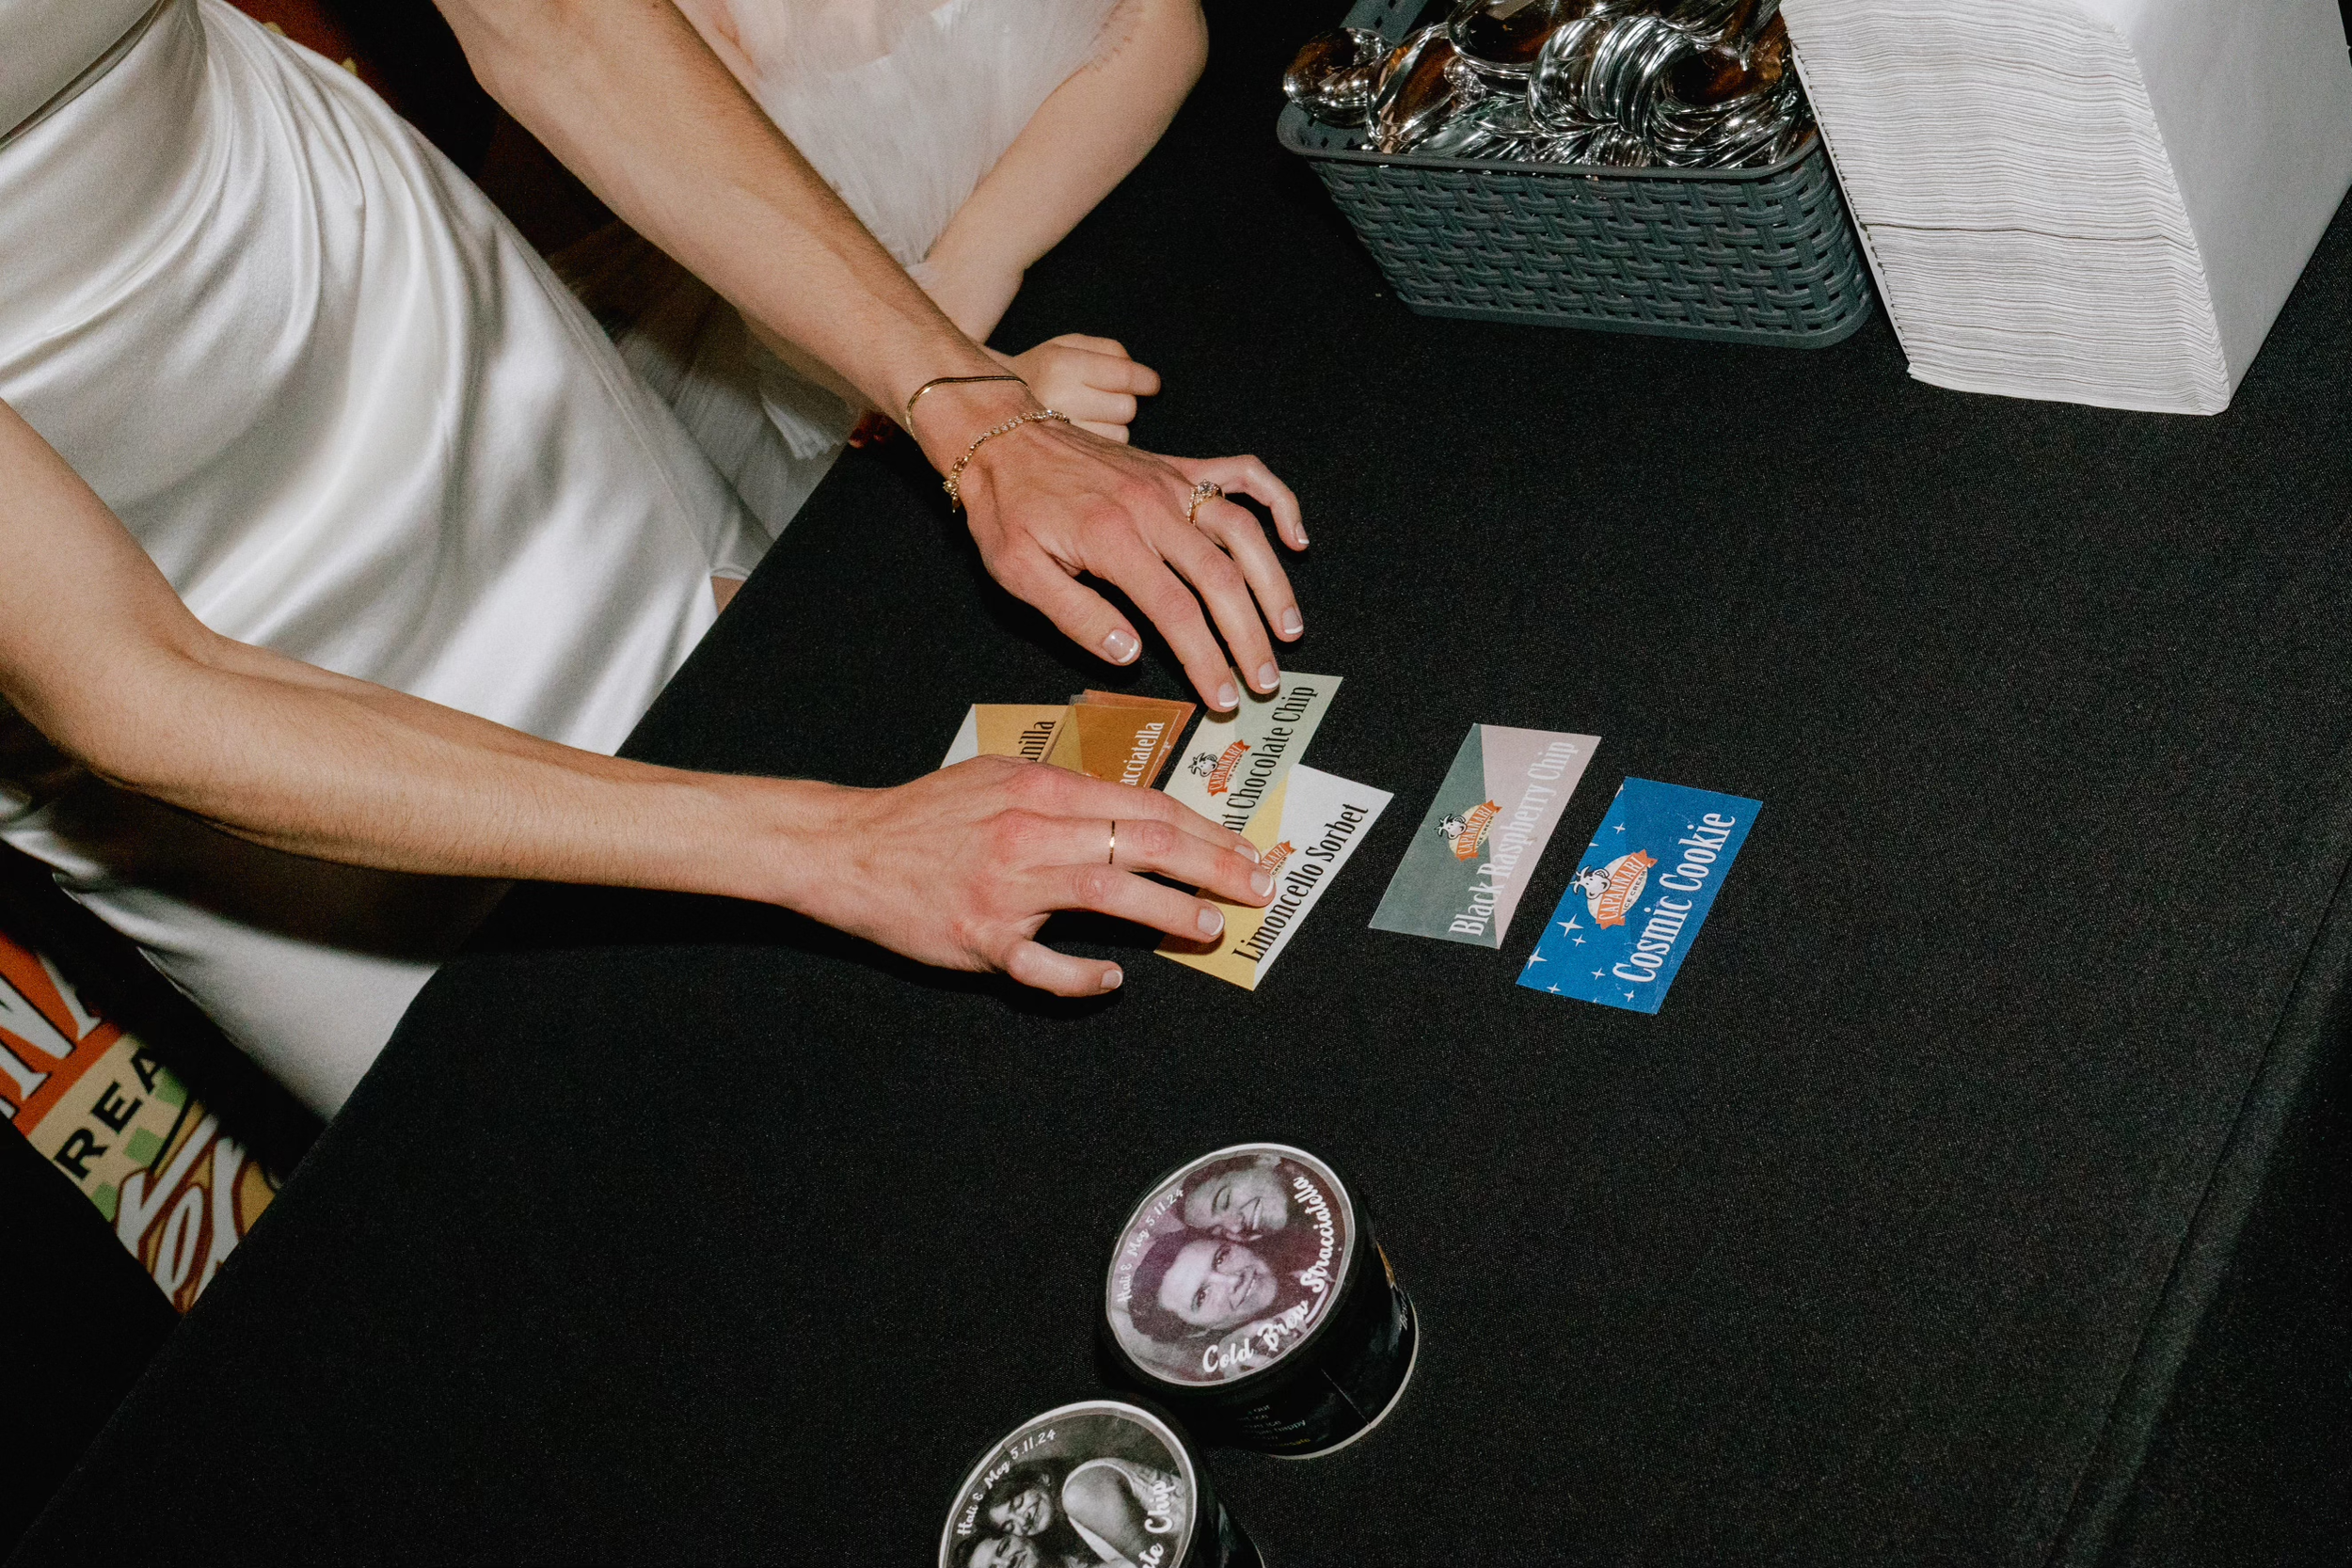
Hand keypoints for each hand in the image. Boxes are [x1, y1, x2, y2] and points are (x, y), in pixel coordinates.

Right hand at [788, 758, 1275, 995]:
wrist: (849, 848)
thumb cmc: (928, 815)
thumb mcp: (999, 778)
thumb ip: (1066, 793)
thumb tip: (1134, 811)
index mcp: (1042, 789)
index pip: (1145, 804)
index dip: (1206, 829)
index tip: (1247, 850)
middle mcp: (1031, 831)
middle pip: (1143, 842)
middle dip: (1213, 865)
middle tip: (1258, 887)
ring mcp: (1007, 886)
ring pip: (1109, 894)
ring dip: (1169, 911)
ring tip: (1209, 926)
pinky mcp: (981, 936)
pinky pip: (1045, 965)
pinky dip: (1084, 977)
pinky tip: (1113, 981)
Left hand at [931, 394, 1308, 711]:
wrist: (1000, 435)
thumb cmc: (1006, 507)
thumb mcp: (1018, 572)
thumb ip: (1076, 616)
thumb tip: (1131, 654)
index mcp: (1112, 539)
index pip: (1176, 611)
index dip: (1206, 658)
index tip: (1223, 695)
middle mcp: (1152, 508)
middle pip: (1220, 578)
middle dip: (1250, 635)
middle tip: (1265, 679)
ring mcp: (1171, 483)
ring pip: (1243, 532)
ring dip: (1273, 583)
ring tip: (1289, 629)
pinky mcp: (1177, 467)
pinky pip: (1242, 474)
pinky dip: (1278, 501)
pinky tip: (1295, 537)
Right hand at [989, 335, 1160, 441]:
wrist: (991, 406)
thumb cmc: (1044, 371)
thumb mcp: (1069, 345)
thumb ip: (1110, 351)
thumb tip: (1148, 381)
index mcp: (1061, 364)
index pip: (1125, 376)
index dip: (1146, 381)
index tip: (1152, 384)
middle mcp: (1058, 399)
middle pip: (1127, 407)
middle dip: (1124, 402)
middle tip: (1104, 398)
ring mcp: (1059, 434)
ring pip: (1121, 433)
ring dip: (1114, 424)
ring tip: (1087, 416)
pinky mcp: (1063, 458)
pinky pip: (1107, 452)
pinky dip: (1105, 443)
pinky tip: (1085, 434)